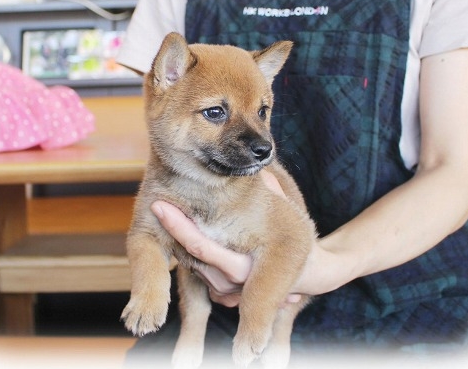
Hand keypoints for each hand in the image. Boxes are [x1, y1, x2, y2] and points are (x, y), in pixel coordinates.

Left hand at [150, 170, 285, 306]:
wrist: (308, 275)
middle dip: (175, 231)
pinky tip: (187, 239)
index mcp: (245, 267)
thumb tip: (261, 171)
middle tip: (158, 206)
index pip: (201, 247)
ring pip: (192, 266)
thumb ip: (273, 194)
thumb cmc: (298, 241)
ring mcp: (226, 294)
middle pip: (191, 257)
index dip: (177, 227)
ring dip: (182, 243)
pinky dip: (192, 257)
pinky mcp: (222, 297)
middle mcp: (232, 284)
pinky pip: (199, 275)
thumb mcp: (287, 216)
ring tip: (170, 215)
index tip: (158, 207)